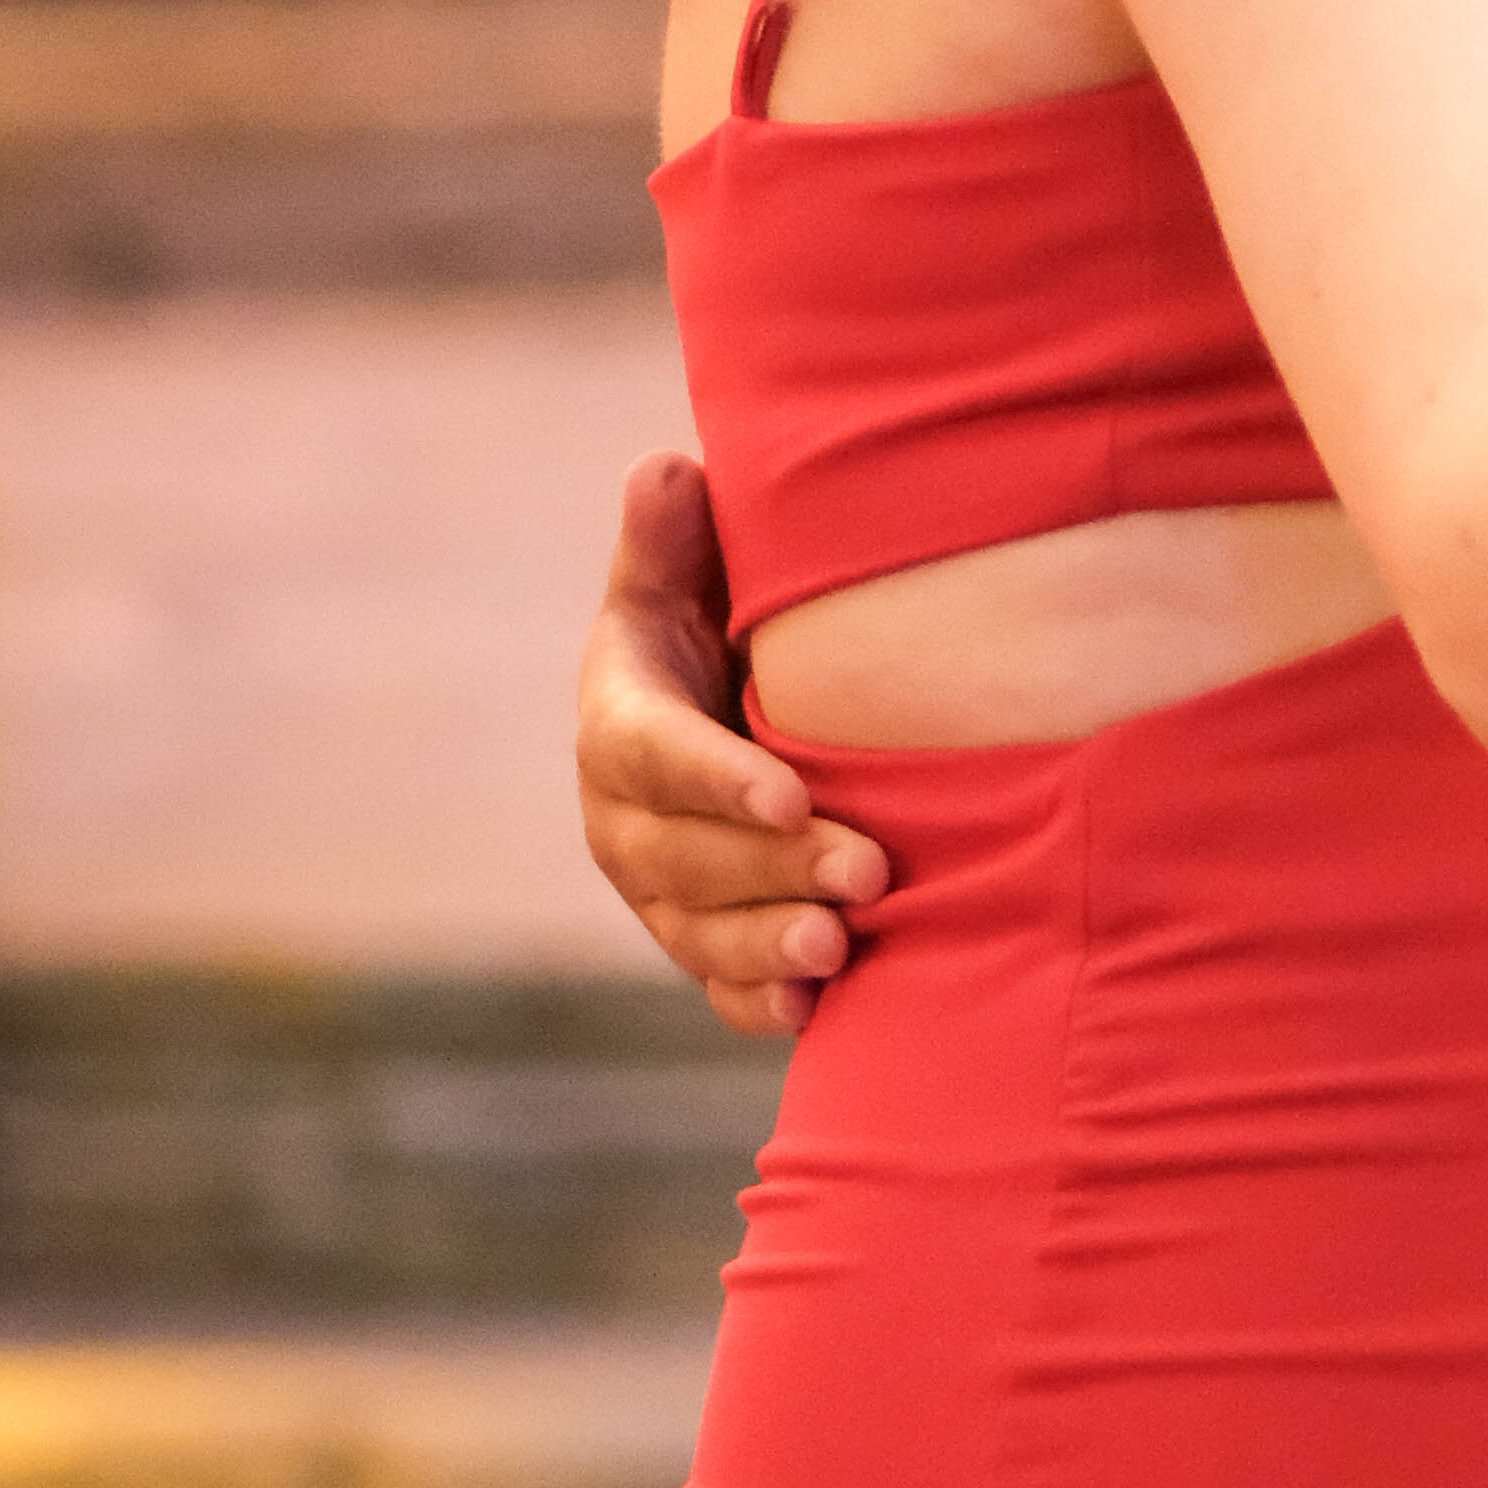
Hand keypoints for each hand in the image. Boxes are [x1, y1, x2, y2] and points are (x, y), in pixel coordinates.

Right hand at [577, 454, 884, 1040]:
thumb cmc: (723, 626)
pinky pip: (717, 987)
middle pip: (684, 858)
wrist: (738, 711)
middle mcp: (625, 820)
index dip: (717, 780)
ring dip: (769, 945)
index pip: (657, 756)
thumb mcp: (693, 576)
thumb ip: (678, 537)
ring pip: (699, 932)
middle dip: (771, 869)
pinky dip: (760, 1006)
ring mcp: (660, 892)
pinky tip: (814, 1015)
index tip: (789, 795)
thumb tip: (667, 472)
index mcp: (621, 724)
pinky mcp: (701, 940)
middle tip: (866, 870)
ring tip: (842, 944)